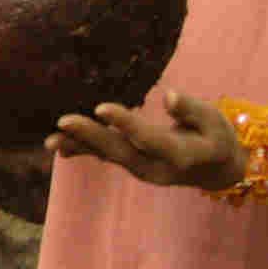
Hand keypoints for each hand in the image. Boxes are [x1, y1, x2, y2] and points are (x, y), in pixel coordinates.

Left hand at [48, 88, 247, 192]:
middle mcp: (156, 168)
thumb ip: (192, 110)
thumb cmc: (216, 138)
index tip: (102, 107)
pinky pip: (105, 158)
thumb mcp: (214, 121)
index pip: (149, 140)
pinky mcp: (133, 164)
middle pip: (120, 152)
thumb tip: (169, 96)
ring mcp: (142, 170)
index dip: (126, 124)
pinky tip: (58, 145)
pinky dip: (82, 151)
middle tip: (63, 121)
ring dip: (78, 146)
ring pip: (108, 157)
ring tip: (50, 139)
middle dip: (90, 137)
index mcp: (180, 155)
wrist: (217, 171)